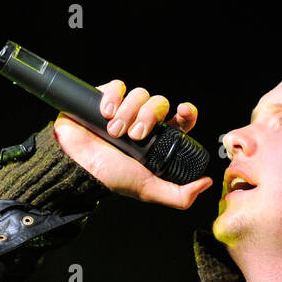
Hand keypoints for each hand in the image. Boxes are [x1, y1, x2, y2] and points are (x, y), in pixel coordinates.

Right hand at [53, 80, 212, 207]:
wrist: (76, 166)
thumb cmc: (108, 177)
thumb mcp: (146, 189)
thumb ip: (178, 194)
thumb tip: (205, 183)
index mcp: (155, 140)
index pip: (179, 119)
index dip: (185, 113)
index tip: (182, 112)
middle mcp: (141, 122)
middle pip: (159, 104)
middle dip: (148, 117)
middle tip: (134, 135)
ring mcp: (123, 109)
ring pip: (139, 94)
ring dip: (128, 112)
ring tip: (113, 131)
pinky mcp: (105, 98)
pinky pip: (118, 86)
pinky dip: (113, 97)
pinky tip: (105, 113)